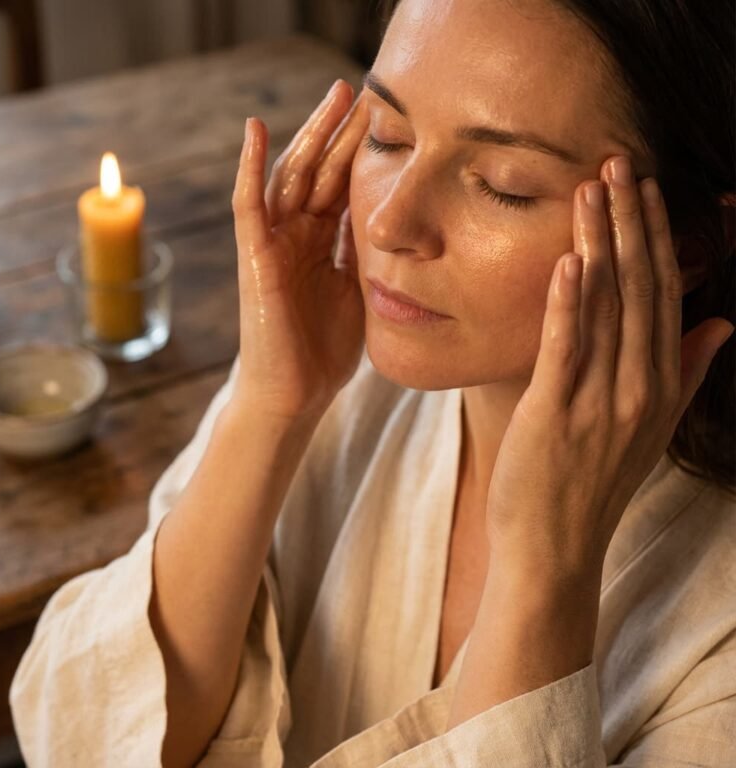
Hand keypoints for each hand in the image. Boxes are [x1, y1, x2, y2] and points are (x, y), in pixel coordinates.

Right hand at [230, 79, 369, 421]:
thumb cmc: (324, 352)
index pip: (343, 188)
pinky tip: (254, 129)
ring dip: (309, 136)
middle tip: (364, 92)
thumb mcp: (358, 293)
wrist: (295, 394)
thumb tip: (391, 223)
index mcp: (322, 245)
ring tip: (333, 97)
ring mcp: (273, 244)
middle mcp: (297, 237)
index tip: (391, 122)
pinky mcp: (254, 257)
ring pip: (290, 178)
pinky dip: (249, 168)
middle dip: (342, 135)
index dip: (363, 154)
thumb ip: (364, 254)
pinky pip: (248, 206)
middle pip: (320, 173)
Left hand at [485, 154, 733, 576]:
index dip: (655, 238)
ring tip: (592, 189)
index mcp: (659, 384)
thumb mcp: (651, 427)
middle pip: (640, 289)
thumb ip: (685, 370)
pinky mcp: (555, 413)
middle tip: (619, 162)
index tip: (644, 189)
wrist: (553, 548)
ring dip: (599, 245)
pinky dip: (570, 304)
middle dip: (630, 223)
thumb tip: (721, 323)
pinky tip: (570, 261)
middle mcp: (638, 387)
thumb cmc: (592, 482)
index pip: (663, 295)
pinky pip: (567, 350)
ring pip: (606, 308)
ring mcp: (598, 401)